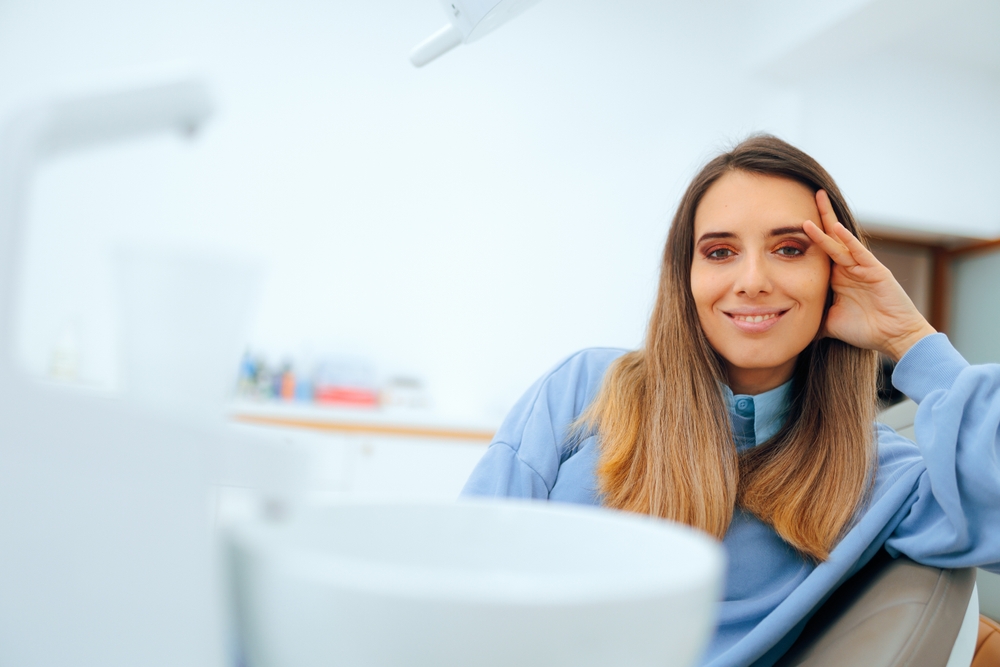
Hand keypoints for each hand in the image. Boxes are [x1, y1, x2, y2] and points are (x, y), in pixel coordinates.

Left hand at [803, 190, 935, 361]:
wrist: (894, 338)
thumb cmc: (865, 330)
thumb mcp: (829, 323)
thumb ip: (811, 320)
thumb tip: (788, 328)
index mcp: (837, 276)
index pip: (819, 251)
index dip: (808, 235)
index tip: (791, 220)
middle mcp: (849, 267)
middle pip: (830, 238)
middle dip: (820, 216)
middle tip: (811, 193)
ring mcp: (862, 267)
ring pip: (841, 242)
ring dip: (827, 224)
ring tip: (816, 201)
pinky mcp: (876, 271)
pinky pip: (859, 253)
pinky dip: (848, 240)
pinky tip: (835, 228)